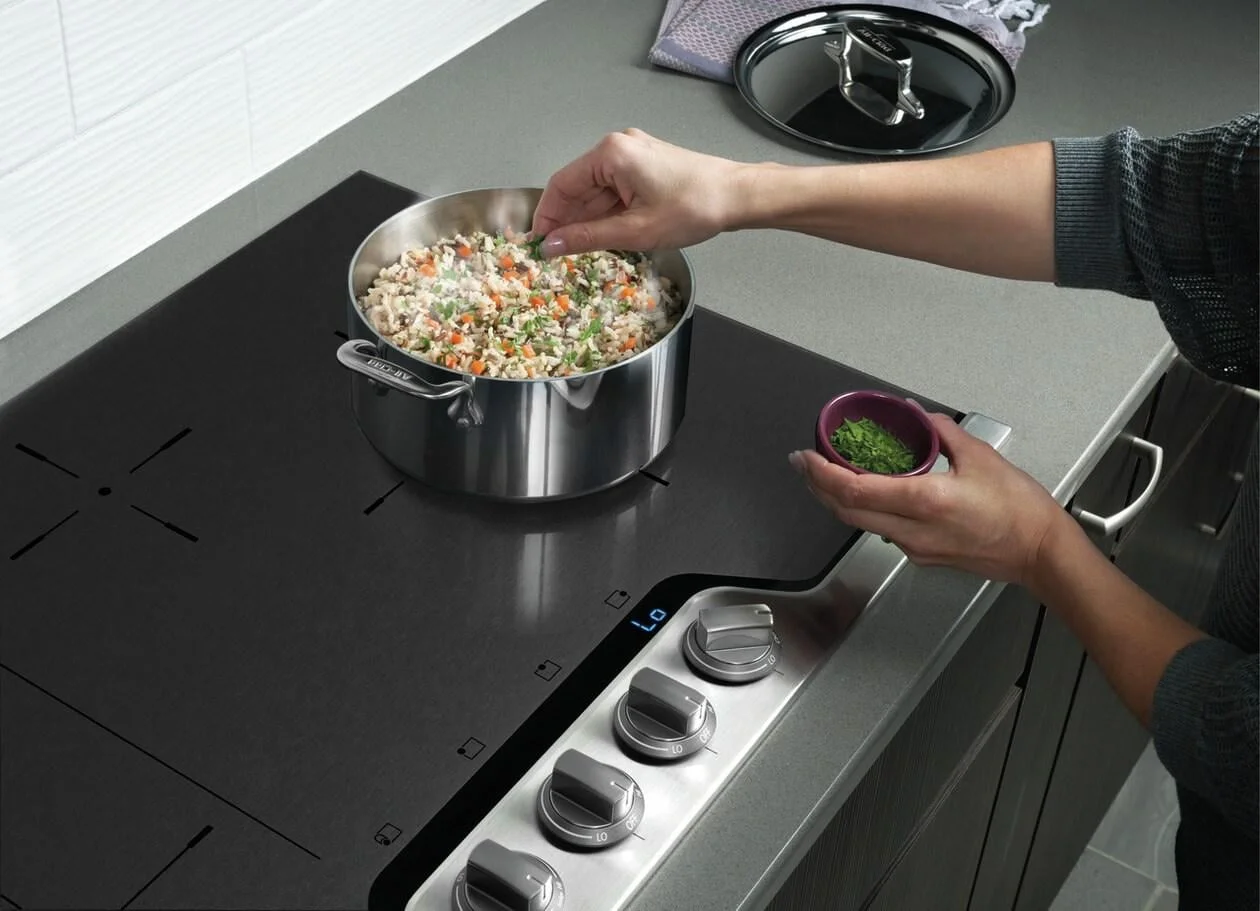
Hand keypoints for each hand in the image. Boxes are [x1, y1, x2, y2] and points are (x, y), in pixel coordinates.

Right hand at [532, 129, 743, 255]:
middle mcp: (618, 147)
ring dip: (588, 220)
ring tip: (578, 251)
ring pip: (597, 192)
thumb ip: (588, 237)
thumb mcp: (635, 230)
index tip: (539, 244)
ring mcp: (634, 155)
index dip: (547, 217)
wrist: (738, 196)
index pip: (561, 185)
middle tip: (557, 254)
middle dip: (567, 221)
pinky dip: (607, 213)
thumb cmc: (692, 209)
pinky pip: (615, 190)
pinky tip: (603, 236)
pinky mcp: (647, 165)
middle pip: (578, 187)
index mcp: (611, 154)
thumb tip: (552, 246)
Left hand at [790, 412, 1073, 586]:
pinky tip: (867, 492)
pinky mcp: (921, 556)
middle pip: (846, 511)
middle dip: (818, 486)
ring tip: (826, 474)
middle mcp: (912, 529)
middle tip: (804, 463)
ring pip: (861, 523)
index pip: (855, 490)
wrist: (1040, 552)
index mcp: (924, 501)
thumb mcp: (980, 457)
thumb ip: (941, 432)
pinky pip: (883, 530)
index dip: (823, 474)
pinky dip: (866, 509)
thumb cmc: (1019, 507)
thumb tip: (916, 415)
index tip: (806, 457)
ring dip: (838, 499)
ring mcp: (914, 547)